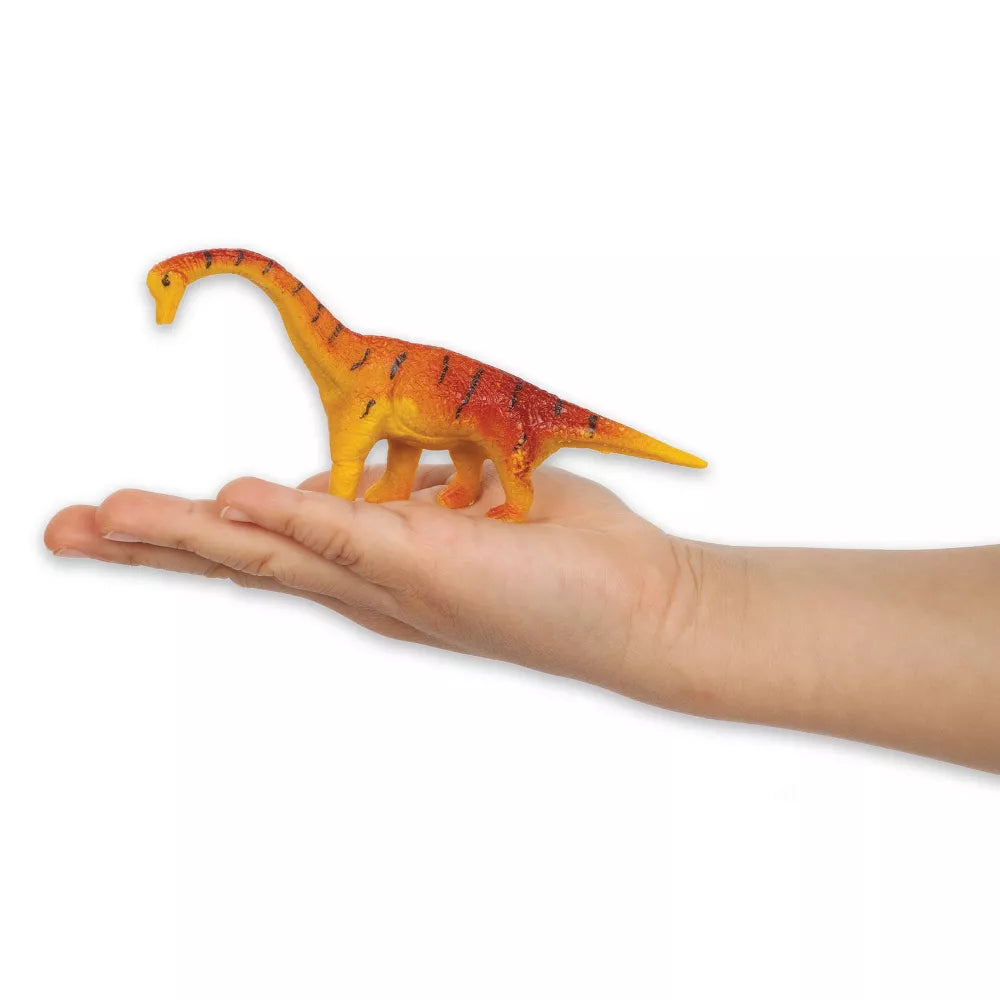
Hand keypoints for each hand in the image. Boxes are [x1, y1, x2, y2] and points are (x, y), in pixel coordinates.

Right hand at [44, 466, 708, 707]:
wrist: (636, 599)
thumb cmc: (558, 550)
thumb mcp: (467, 507)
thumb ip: (409, 494)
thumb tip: (360, 478)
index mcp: (375, 564)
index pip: (267, 544)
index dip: (192, 532)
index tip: (121, 519)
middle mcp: (370, 583)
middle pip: (242, 558)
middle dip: (152, 545)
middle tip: (66, 532)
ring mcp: (391, 579)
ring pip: (270, 553)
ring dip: (183, 533)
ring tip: (99, 521)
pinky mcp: (426, 566)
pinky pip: (345, 536)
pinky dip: (286, 517)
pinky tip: (227, 500)